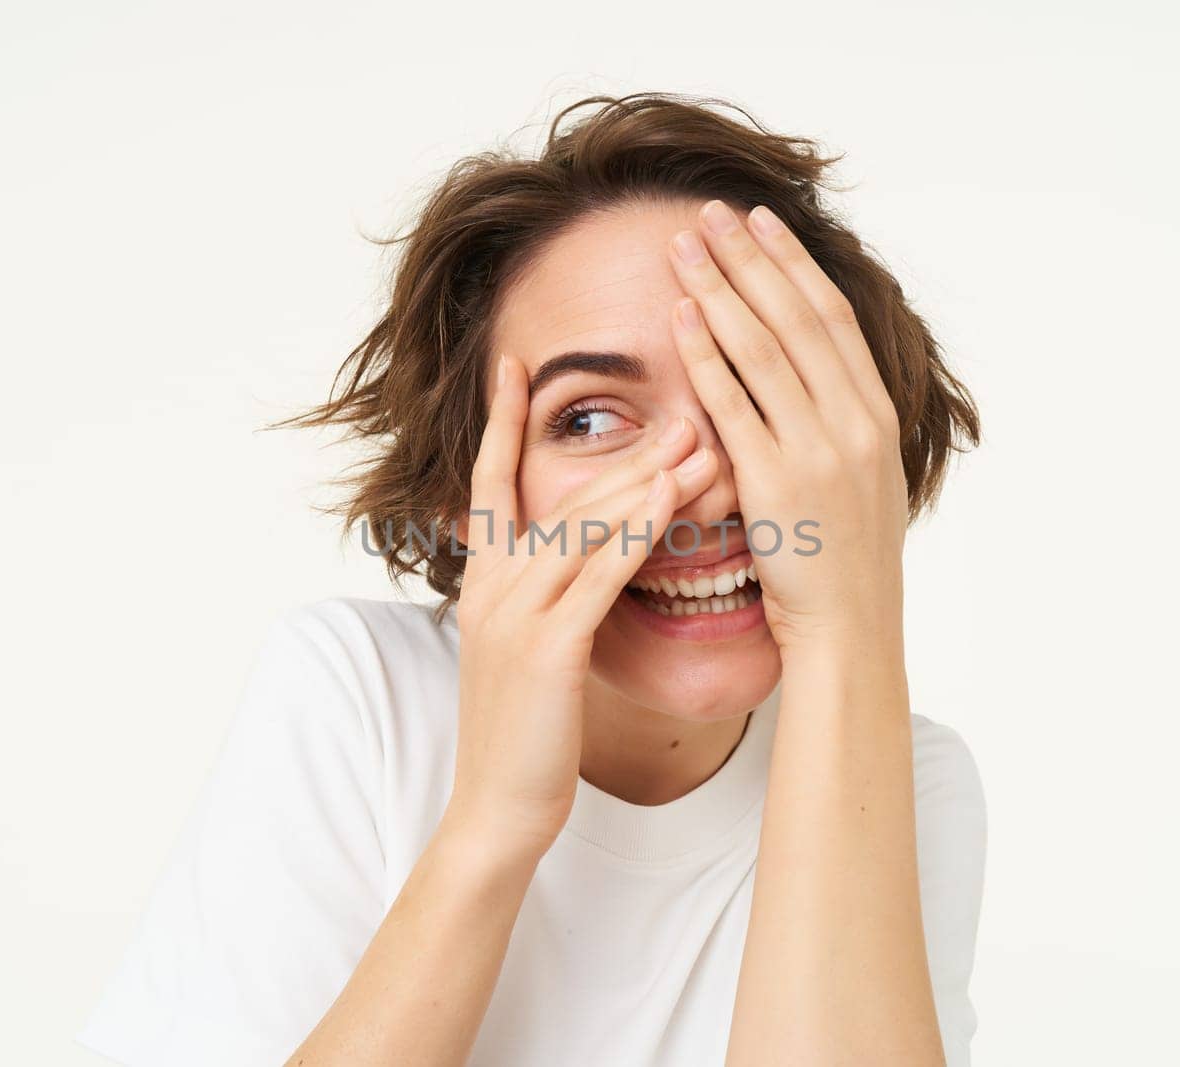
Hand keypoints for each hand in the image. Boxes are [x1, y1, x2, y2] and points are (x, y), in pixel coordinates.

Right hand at [445, 353, 719, 860]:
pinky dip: (633, 534)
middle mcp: (492, 585)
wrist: (496, 808)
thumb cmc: (524, 731)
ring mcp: (513, 614)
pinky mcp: (544, 649)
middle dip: (625, 452)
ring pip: (582, 526)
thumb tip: (581, 557)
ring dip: (643, 479)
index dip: (500, 422)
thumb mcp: (524, 649)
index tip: (516, 365)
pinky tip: (670, 499)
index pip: (488, 481)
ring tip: (696, 439)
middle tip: (681, 409)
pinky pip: (595, 577)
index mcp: (484, 580)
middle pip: (562, 496)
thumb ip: (542, 595)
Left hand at [666, 199, 908, 655]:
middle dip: (750, 258)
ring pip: (763, 348)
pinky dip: (705, 355)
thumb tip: (811, 382)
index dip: (792, 265)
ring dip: (720, 288)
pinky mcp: (778, 483)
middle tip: (711, 211)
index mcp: (876, 416)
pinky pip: (734, 405)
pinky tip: (680, 316)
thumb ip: (841, 427)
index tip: (761, 223)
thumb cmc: (847, 566)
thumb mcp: (862, 483)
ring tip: (684, 245)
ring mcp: (819, 450)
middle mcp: (854, 422)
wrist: (851, 633)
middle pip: (795, 317)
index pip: (830, 318)